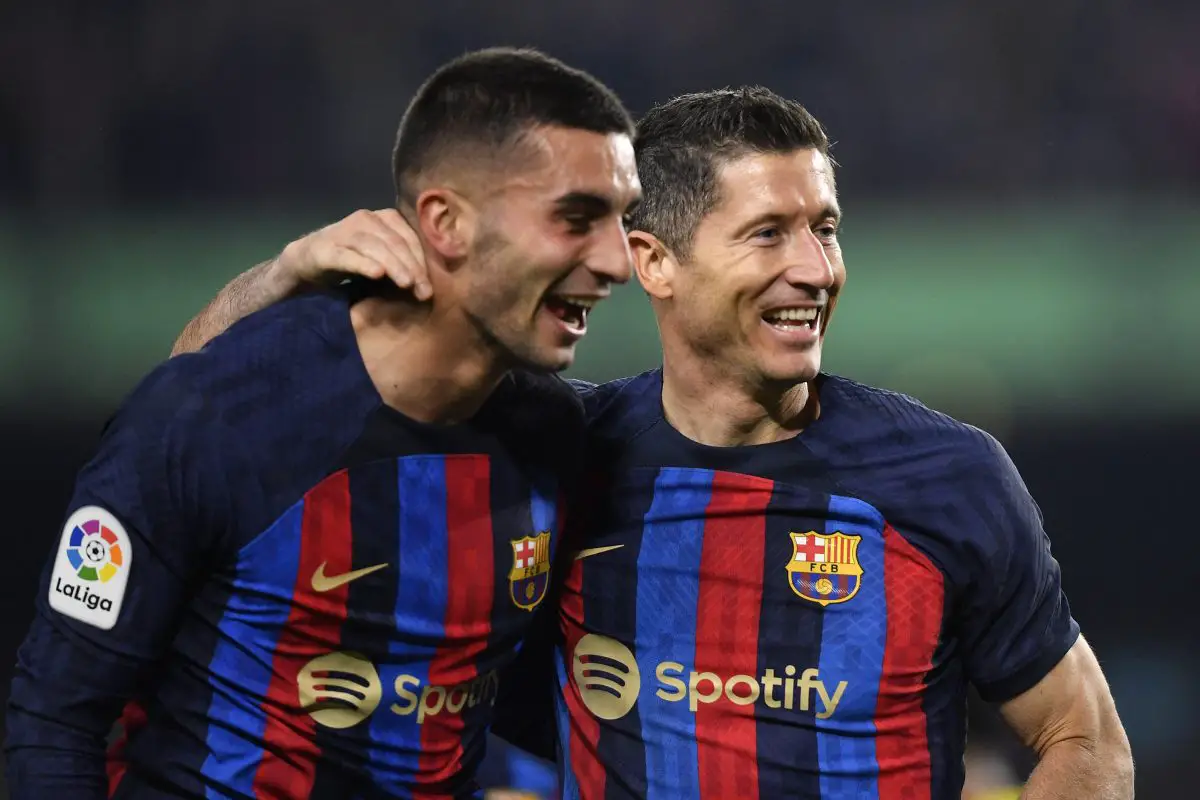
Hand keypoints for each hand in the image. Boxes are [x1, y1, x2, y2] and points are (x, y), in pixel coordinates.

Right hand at [274, 209, 430, 299]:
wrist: (307, 260)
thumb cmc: (353, 258)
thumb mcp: (382, 257)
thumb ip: (403, 262)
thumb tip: (428, 285)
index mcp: (383, 218)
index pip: (409, 237)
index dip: (421, 261)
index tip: (430, 287)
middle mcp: (365, 219)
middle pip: (394, 242)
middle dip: (411, 267)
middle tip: (423, 291)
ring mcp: (344, 231)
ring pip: (374, 246)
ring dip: (393, 265)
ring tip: (407, 283)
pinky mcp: (326, 249)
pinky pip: (348, 256)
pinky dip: (364, 264)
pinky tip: (377, 274)